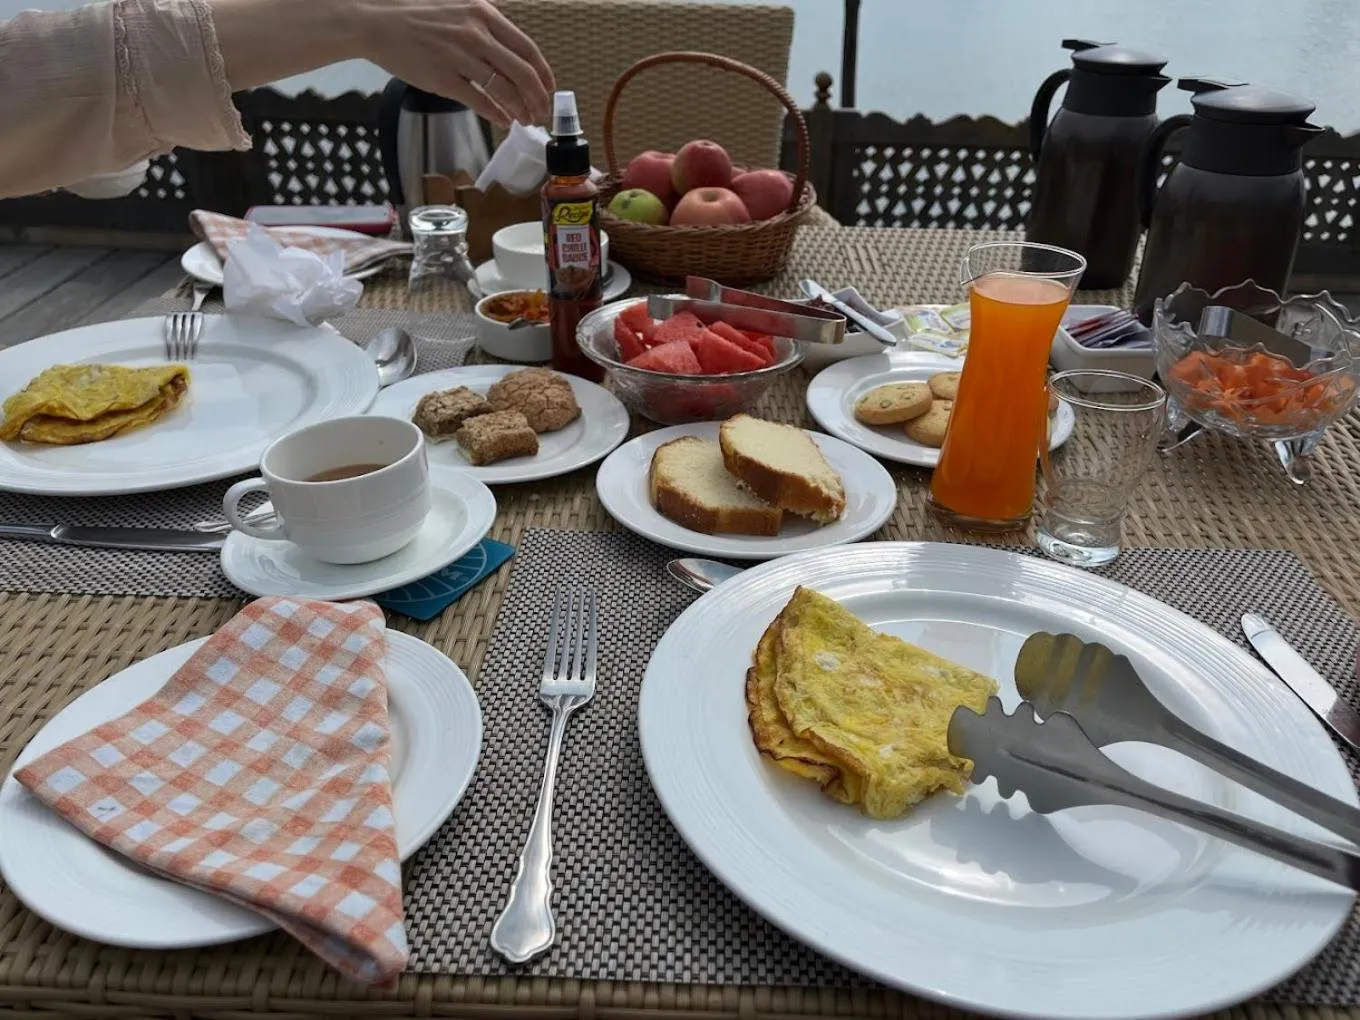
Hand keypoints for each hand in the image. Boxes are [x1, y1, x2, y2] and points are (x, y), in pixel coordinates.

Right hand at [359, 0, 554, 126]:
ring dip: (520, 109)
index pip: (527, 48)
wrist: (378, 25)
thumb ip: (486, 25)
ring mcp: (459, 57)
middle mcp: (475, 34)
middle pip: (522, 72)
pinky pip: (479, 100)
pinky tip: (504, 121)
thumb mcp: (459, 8)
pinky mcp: (443, 78)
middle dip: (538, 98)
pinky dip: (496, 114)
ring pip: (503, 89)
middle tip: (542, 112)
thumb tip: (512, 52)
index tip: (550, 89)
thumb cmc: (418, 18)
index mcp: (483, 15)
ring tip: (526, 120)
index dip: (544, 73)